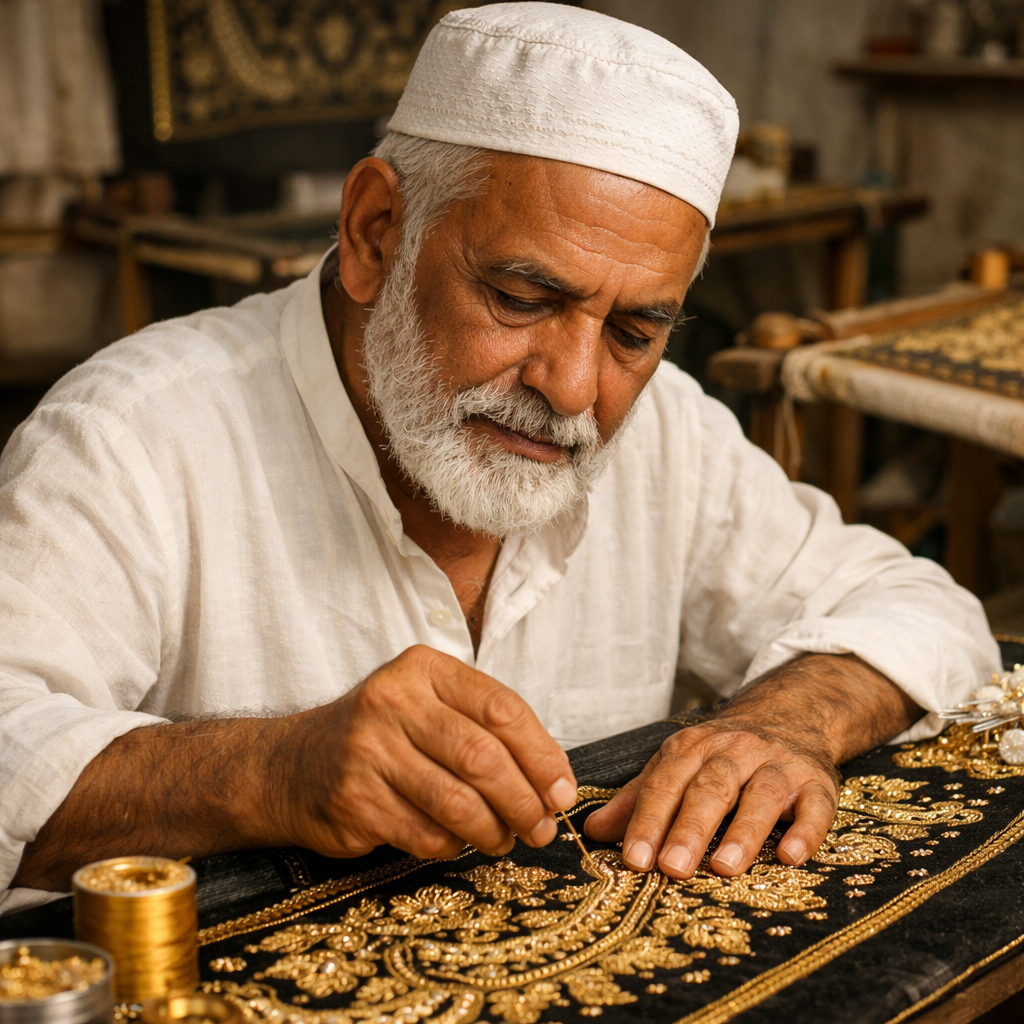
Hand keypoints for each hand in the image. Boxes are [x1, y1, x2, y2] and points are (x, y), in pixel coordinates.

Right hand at [270, 644, 577, 860]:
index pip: (501, 708)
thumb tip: (554, 782)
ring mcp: (368, 751)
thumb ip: (486, 727)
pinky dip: (453, 845)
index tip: (563, 791)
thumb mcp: (428, 705)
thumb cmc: (383, 735)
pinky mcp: (354, 800)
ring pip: (457, 802)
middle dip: (524, 801)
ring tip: (506, 840)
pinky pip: (425, 834)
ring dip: (494, 831)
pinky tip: (456, 842)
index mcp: (423, 669)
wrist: (291, 765)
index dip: (542, 755)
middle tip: (542, 828)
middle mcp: (392, 701)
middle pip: (483, 757)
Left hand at [584, 654, 919, 877]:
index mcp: (694, 747)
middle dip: (689, 828)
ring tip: (724, 867)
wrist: (790, 715)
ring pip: (762, 794)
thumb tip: (593, 832)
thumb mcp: (677, 765)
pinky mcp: (818, 783)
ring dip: (744, 831)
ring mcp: (779, 764)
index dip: (648, 820)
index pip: (666, 783)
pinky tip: (791, 856)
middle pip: (711, 788)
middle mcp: (736, 751)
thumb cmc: (722, 755)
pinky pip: (816, 807)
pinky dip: (805, 831)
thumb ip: (637, 799)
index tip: (633, 858)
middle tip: (672, 867)